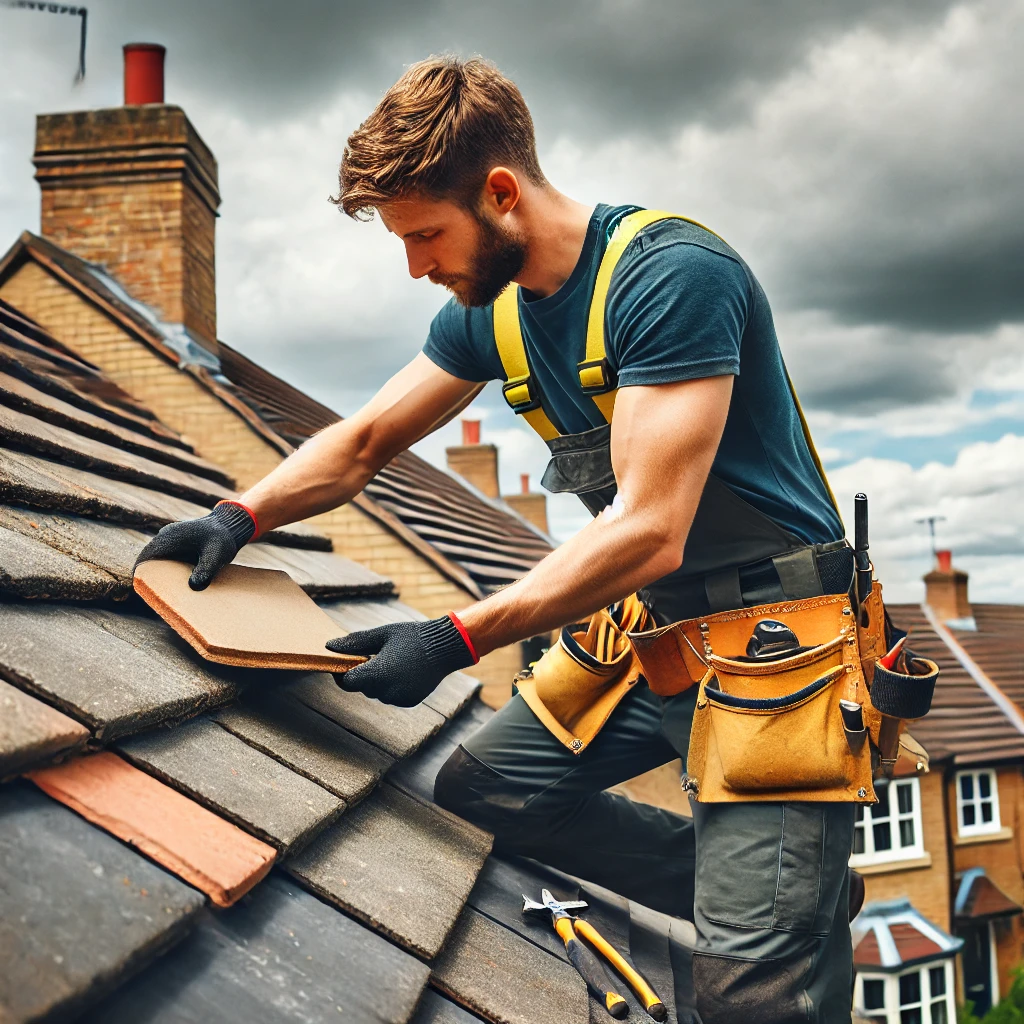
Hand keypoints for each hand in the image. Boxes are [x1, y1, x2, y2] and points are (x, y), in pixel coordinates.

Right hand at [134, 501, 256, 590]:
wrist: (229, 525)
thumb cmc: (222, 539)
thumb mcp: (216, 556)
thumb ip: (206, 570)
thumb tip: (193, 587)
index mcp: (168, 539)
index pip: (144, 559)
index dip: (140, 576)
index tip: (144, 592)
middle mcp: (164, 537)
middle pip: (148, 561)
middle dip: (150, 578)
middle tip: (157, 597)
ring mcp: (169, 539)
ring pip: (157, 560)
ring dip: (159, 574)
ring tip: (167, 593)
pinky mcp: (175, 544)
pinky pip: (166, 558)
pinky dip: (168, 570)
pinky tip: (178, 584)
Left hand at [327, 615, 476, 706]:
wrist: (444, 647)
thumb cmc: (411, 637)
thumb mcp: (381, 634)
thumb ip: (355, 643)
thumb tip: (329, 646)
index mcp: (376, 674)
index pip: (347, 682)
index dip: (343, 672)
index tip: (348, 661)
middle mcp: (386, 691)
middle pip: (363, 687)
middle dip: (364, 674)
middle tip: (375, 655)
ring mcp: (399, 699)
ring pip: (377, 692)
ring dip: (378, 681)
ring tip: (393, 661)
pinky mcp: (409, 701)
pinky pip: (392, 696)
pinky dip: (392, 686)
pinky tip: (404, 671)